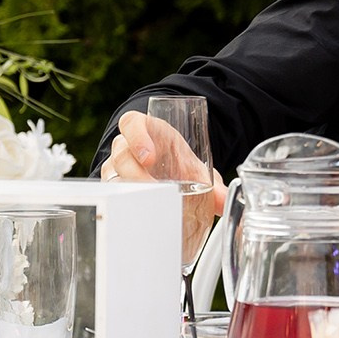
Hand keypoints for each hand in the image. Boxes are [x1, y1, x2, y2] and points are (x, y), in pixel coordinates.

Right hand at [108, 112, 223, 242]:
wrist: (168, 173)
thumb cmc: (176, 163)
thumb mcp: (193, 167)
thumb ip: (213, 184)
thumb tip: (227, 201)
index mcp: (146, 130)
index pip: (132, 123)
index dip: (137, 137)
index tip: (149, 157)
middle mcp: (127, 147)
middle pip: (122, 155)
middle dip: (136, 174)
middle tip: (154, 189)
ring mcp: (117, 167)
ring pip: (113, 176)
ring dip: (129, 191)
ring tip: (149, 205)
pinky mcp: (114, 187)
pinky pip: (111, 193)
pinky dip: (121, 204)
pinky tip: (135, 214)